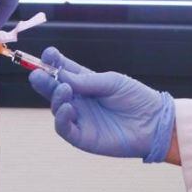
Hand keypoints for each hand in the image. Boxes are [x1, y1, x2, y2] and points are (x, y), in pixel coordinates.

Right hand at [28, 47, 174, 162]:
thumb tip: (59, 75)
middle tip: (36, 73)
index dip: (52, 61)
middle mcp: (78, 99)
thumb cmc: (135, 98)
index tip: (48, 54)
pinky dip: (62, 118)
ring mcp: (79, 118)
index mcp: (84, 82)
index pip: (62, 70)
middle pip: (53, 88)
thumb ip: (85, 81)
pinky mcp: (82, 137)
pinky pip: (64, 128)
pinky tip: (68, 107)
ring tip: (64, 89)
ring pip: (56, 107)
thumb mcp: (111, 82)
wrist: (154, 122)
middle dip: (42, 79)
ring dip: (55, 97)